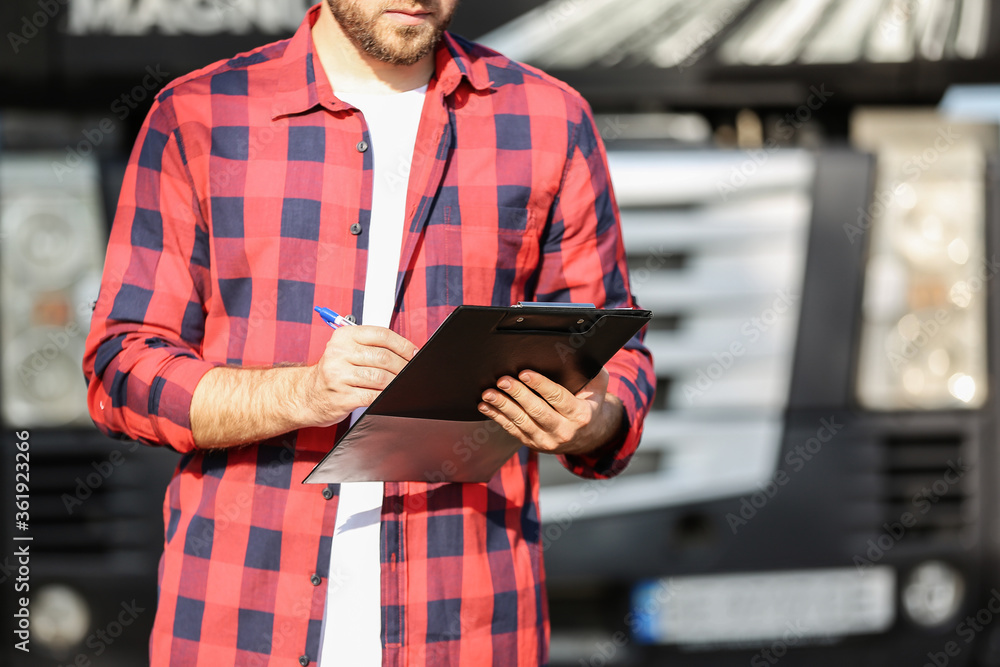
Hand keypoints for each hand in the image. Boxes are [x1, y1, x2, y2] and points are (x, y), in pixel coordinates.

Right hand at [307, 325, 418, 426]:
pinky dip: (385, 396)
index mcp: (344, 336)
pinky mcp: (342, 397)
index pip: (381, 335)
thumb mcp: (346, 350)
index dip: (402, 344)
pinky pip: (373, 396)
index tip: (413, 353)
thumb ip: (371, 347)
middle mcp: (339, 353)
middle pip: (383, 357)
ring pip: (380, 377)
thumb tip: (406, 352)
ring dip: (396, 382)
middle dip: (403, 366)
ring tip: (402, 383)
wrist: (307, 395)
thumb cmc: (334, 372)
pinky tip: (389, 395)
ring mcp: (339, 376)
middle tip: (411, 371)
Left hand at [478, 369, 623, 455]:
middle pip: (537, 411)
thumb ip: (591, 371)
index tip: (524, 373)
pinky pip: (512, 430)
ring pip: (521, 422)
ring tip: (488, 393)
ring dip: (503, 406)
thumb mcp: (597, 387)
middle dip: (518, 394)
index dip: (540, 385)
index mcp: (580, 414)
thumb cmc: (590, 402)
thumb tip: (575, 349)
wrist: (590, 437)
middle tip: (503, 380)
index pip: (558, 397)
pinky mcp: (533, 444)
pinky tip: (485, 406)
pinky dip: (497, 417)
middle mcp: (564, 430)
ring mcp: (547, 440)